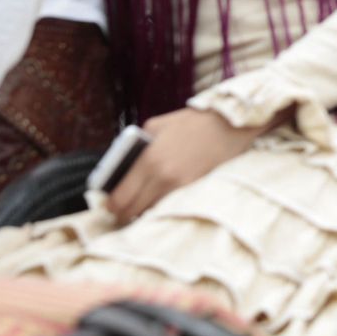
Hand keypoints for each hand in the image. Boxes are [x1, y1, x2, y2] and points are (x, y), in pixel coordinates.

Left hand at [105, 107, 266, 224]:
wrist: (228, 126)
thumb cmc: (192, 122)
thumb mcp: (156, 125)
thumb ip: (136, 145)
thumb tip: (122, 163)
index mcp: (149, 160)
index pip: (120, 197)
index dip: (110, 205)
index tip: (109, 205)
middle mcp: (162, 178)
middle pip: (132, 211)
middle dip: (123, 213)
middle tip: (121, 209)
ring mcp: (180, 188)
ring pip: (151, 212)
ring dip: (143, 210)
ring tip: (142, 202)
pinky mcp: (194, 192)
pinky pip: (169, 207)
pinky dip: (162, 206)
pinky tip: (161, 198)